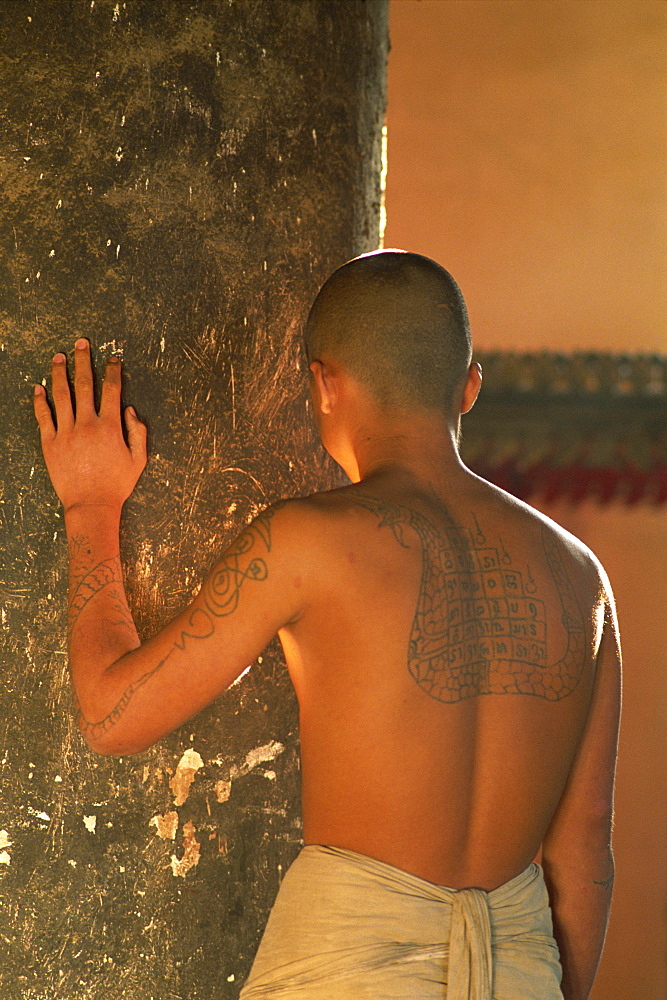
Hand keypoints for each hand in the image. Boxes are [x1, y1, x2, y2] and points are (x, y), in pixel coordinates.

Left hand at [33, 338, 146, 512]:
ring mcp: (66, 433)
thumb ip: (138, 432)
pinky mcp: (50, 444)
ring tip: (58, 357)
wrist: (91, 505)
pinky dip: (40, 401)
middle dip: (84, 361)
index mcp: (110, 427)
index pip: (112, 390)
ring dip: (60, 373)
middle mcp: (87, 425)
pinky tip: (39, 388)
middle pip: (84, 385)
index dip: (113, 371)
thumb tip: (129, 409)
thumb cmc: (116, 484)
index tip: (113, 359)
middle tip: (82, 343)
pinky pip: (44, 417)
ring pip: (61, 396)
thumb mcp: (138, 459)